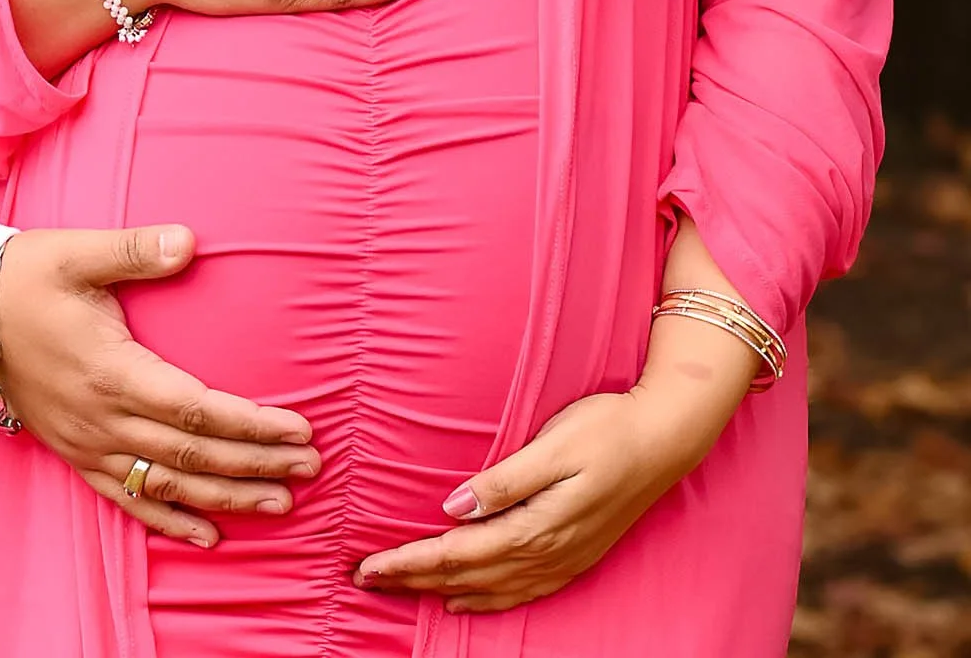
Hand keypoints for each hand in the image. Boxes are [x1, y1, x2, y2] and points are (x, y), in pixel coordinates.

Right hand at [0, 223, 319, 546]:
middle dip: (255, 464)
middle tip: (310, 469)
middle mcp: (103, 417)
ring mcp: (88, 442)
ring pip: (167, 482)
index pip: (195, 407)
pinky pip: (126, 497)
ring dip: (226, 496)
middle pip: (192, 451)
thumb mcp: (78, 252)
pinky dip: (169, 518)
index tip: (298, 429)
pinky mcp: (75, 452)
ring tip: (280, 503)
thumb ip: (135, 249)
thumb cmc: (26, 276)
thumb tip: (188, 241)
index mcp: (112, 370)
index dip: (250, 424)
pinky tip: (207, 533)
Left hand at [353, 383, 716, 614]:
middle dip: (414, 581)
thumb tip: (454, 508)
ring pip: (490, 590)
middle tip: (365, 580)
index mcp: (536, 525)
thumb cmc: (606, 429)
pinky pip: (521, 592)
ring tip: (401, 591)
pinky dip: (486, 600)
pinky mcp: (575, 555)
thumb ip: (505, 482)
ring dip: (442, 592)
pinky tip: (464, 601)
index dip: (410, 563)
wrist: (666, 438)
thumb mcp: (554, 445)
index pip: (456, 553)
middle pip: (467, 577)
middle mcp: (548, 553)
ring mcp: (563, 559)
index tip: (368, 566)